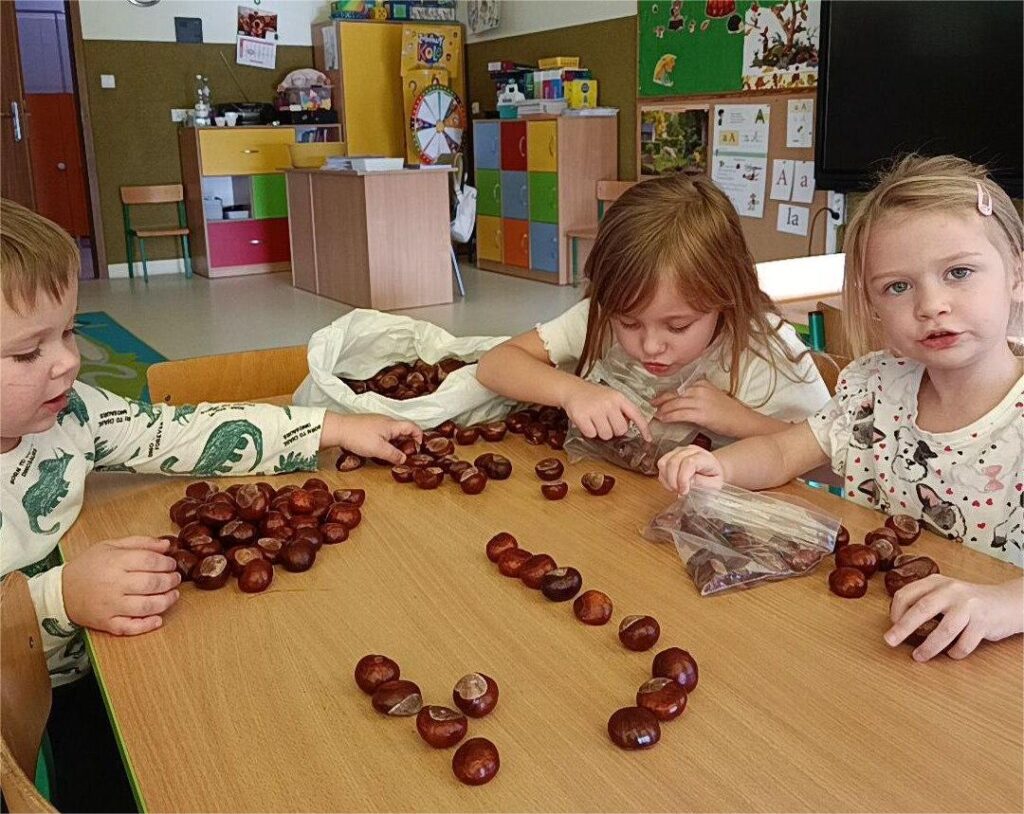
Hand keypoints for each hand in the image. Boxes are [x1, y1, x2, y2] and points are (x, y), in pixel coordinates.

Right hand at [62, 537, 180, 635]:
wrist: (61, 591)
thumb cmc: (88, 565)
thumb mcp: (111, 546)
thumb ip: (140, 543)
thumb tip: (167, 545)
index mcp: (115, 562)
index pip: (149, 561)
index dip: (166, 563)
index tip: (171, 564)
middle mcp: (114, 585)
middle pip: (151, 583)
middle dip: (170, 581)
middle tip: (176, 578)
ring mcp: (110, 606)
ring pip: (146, 606)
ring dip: (166, 601)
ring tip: (174, 595)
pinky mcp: (107, 623)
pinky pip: (130, 627)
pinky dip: (147, 625)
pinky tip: (158, 619)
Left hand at [321, 412, 422, 464]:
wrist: (337, 428)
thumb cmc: (358, 437)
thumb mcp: (378, 449)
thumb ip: (393, 455)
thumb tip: (404, 459)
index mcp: (392, 424)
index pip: (413, 426)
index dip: (419, 436)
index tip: (418, 448)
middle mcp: (387, 420)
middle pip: (404, 429)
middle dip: (408, 442)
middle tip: (406, 454)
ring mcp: (377, 422)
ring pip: (393, 431)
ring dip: (397, 442)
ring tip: (394, 454)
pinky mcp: (369, 425)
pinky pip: (384, 432)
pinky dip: (387, 440)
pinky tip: (381, 449)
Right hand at [561, 381, 651, 441]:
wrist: (572, 389)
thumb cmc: (594, 396)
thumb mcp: (612, 397)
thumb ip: (622, 410)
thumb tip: (631, 426)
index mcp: (619, 398)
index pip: (636, 414)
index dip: (644, 428)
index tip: (648, 438)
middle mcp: (609, 403)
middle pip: (621, 430)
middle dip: (614, 430)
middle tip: (606, 423)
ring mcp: (595, 409)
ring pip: (606, 435)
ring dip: (601, 432)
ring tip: (595, 421)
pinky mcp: (582, 416)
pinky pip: (592, 434)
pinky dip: (589, 432)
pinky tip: (587, 422)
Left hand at [652, 380, 760, 437]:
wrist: (742, 420)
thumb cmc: (729, 412)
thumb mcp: (712, 396)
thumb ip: (697, 395)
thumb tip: (680, 401)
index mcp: (701, 383)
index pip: (678, 388)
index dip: (666, 394)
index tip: (658, 398)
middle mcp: (699, 389)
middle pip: (673, 395)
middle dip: (660, 401)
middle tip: (652, 405)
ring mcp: (699, 401)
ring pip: (674, 405)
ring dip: (662, 410)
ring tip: (656, 415)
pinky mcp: (700, 414)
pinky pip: (678, 414)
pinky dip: (668, 417)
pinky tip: (662, 419)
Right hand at [657, 445, 724, 494]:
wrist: (711, 469)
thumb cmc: (713, 477)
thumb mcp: (714, 485)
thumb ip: (701, 484)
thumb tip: (687, 484)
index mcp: (704, 457)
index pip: (689, 463)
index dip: (683, 478)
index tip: (684, 491)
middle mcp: (690, 450)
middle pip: (673, 462)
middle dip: (673, 481)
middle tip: (679, 492)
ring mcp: (679, 451)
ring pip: (664, 462)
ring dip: (667, 479)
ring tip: (676, 488)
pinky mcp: (671, 454)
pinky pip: (660, 465)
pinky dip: (663, 477)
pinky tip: (672, 484)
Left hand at [884, 575, 1023, 660]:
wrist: (1007, 602)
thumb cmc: (968, 602)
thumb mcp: (944, 592)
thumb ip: (924, 600)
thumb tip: (897, 623)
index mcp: (936, 582)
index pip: (907, 593)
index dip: (896, 611)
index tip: (892, 625)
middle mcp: (951, 590)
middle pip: (922, 609)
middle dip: (903, 627)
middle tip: (890, 641)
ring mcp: (969, 606)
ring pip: (944, 629)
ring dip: (929, 647)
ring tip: (919, 656)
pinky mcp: (984, 622)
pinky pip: (965, 643)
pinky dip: (955, 652)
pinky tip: (951, 654)